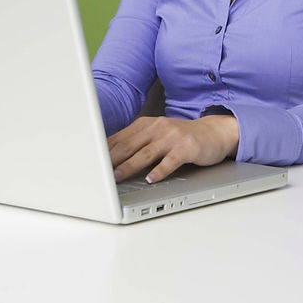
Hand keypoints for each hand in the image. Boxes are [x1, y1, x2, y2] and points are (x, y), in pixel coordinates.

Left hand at [107, 115, 239, 183]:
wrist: (213, 132)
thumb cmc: (180, 137)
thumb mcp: (156, 134)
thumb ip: (135, 143)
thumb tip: (105, 157)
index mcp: (146, 124)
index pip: (119, 138)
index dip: (102, 152)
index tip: (88, 163)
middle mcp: (158, 128)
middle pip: (129, 145)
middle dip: (111, 159)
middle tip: (96, 172)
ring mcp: (173, 137)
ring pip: (146, 153)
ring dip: (129, 166)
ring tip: (117, 177)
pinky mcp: (187, 148)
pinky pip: (170, 161)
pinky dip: (160, 171)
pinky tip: (151, 179)